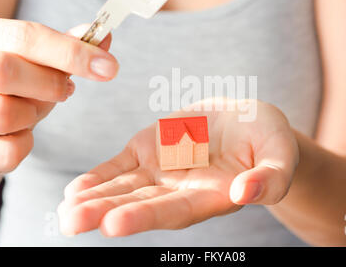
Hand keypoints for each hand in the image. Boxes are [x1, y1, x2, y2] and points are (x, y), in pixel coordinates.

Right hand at [0, 16, 117, 177]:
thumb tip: (105, 36)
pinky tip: (17, 134)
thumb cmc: (6, 90)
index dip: (71, 52)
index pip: (24, 37)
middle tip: (64, 89)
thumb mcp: (33, 63)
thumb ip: (65, 49)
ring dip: (33, 114)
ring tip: (29, 109)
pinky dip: (24, 145)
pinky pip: (7, 152)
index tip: (108, 66)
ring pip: (4, 113)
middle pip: (3, 71)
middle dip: (49, 84)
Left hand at [58, 98, 298, 236]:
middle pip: (140, 204)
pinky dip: (98, 177)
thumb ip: (270, 178)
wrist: (247, 121)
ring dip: (93, 198)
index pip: (174, 211)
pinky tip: (74, 189)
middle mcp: (180, 190)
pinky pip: (119, 167)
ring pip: (123, 188)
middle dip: (105, 213)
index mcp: (210, 196)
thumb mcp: (280, 156)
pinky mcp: (149, 150)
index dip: (145, 216)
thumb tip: (248, 193)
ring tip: (65, 209)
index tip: (114, 224)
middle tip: (72, 222)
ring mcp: (161, 171)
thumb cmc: (270, 141)